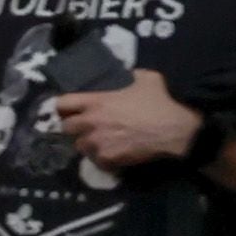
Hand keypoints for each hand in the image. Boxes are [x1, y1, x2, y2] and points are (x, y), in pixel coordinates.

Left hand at [50, 70, 205, 168]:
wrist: (173, 130)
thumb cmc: (159, 102)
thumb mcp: (146, 78)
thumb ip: (130, 75)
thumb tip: (128, 74)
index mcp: (96, 101)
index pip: (61, 103)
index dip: (64, 107)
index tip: (70, 109)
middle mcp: (91, 122)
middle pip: (66, 128)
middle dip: (75, 127)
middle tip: (87, 127)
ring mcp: (97, 143)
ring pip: (80, 146)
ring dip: (87, 143)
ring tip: (101, 141)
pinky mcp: (107, 159)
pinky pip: (95, 161)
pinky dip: (101, 158)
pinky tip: (112, 153)